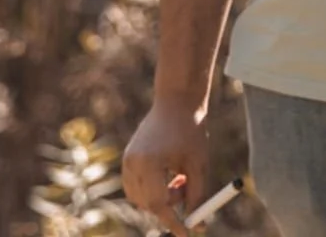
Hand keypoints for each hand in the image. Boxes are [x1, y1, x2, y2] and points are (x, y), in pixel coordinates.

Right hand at [122, 98, 209, 234]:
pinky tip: (169, 173)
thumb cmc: (191, 131)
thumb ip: (197, 195)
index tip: (186, 233)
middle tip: (187, 190)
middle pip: (148, 204)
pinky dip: (152, 190)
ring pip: (141, 198)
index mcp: (150, 162)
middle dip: (170, 206)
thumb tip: (198, 224)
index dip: (173, 222)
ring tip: (179, 177)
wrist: (176, 101)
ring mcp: (126, 161)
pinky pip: (136, 188)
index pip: (159, 204)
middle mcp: (132, 163)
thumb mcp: (199, 165)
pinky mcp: (127, 159)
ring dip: (161, 198)